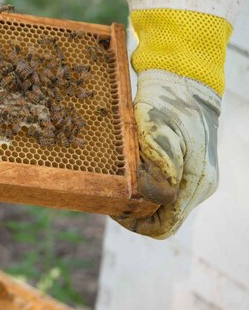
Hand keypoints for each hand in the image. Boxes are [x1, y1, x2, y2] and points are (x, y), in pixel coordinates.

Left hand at [113, 70, 219, 238]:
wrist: (185, 82)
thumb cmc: (169, 105)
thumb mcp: (158, 133)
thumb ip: (160, 168)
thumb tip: (155, 199)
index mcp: (195, 183)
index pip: (163, 227)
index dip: (135, 223)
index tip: (112, 207)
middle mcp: (200, 186)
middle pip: (163, 218)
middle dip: (135, 212)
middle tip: (110, 195)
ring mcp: (197, 177)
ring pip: (164, 206)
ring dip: (140, 200)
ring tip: (118, 182)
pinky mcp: (190, 167)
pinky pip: (166, 189)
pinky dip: (147, 187)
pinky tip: (130, 172)